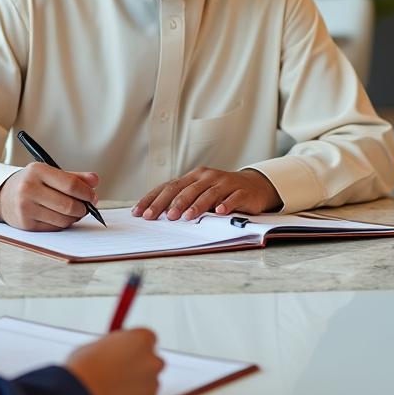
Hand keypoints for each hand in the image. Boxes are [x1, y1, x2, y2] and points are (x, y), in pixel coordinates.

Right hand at [0, 162, 99, 231]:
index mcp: (37, 171)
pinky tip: (60, 217)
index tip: (92, 196)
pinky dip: (62, 224)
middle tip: (86, 206)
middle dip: (83, 208)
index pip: (71, 184)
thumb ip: (73, 176)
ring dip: (74, 218)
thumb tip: (95, 181)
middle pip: (69, 205)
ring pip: (63, 219)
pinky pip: (55, 228)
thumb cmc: (31, 183)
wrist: (2, 195)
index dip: (87, 193)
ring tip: (74, 212)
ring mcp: (26, 208)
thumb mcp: (49, 173)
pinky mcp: (26, 224)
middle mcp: (29, 188)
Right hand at [65, 328, 162, 394]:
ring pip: (149, 382)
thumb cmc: (84, 368)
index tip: (128, 352)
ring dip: (137, 384)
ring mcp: (152, 383)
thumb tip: (119, 350)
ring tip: (113, 389)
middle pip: (153, 361)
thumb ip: (116, 346)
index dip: (136, 346)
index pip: (148, 338)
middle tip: (121, 372)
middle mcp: (152, 360)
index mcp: (141, 339)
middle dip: (140, 366)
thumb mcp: (99, 345)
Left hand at [132, 167, 279, 220]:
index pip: (169, 187)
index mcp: (193, 177)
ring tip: (186, 217)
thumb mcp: (199, 192)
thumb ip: (182, 199)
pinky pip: (233, 198)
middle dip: (171, 204)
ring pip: (207, 194)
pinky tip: (219, 212)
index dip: (153, 199)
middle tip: (161, 217)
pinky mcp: (241, 192)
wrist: (253, 186)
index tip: (140, 213)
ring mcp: (225, 183)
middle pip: (186, 190)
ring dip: (196, 206)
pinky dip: (226, 205)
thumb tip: (155, 214)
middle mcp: (207, 177)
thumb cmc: (221, 192)